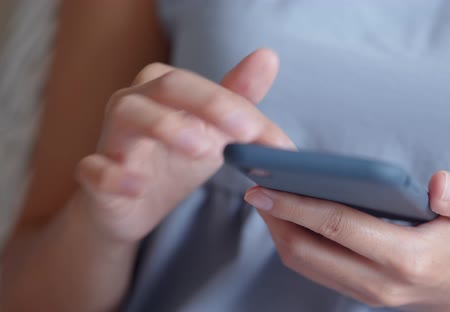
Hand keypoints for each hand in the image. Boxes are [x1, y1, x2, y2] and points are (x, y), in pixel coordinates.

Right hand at [74, 49, 292, 243]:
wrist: (134, 206)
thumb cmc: (174, 161)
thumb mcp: (213, 133)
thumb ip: (238, 101)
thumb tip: (268, 57)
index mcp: (164, 88)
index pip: (204, 87)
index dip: (240, 109)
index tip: (274, 140)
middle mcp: (135, 101)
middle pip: (168, 86)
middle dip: (210, 104)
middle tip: (246, 132)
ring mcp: (110, 135)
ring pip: (128, 114)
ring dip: (166, 127)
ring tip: (202, 149)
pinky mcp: (94, 173)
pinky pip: (94, 168)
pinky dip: (114, 174)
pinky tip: (137, 185)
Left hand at [245, 171, 449, 310]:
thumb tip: (438, 183)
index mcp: (408, 258)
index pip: (339, 226)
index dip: (297, 204)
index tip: (263, 186)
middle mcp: (382, 283)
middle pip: (309, 251)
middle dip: (275, 219)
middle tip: (252, 185)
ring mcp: (371, 293)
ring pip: (307, 264)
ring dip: (280, 233)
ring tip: (264, 199)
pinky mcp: (365, 292)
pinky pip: (318, 270)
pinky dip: (297, 244)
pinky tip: (291, 218)